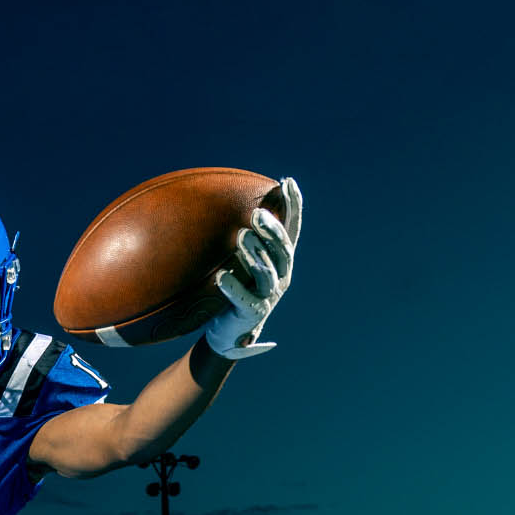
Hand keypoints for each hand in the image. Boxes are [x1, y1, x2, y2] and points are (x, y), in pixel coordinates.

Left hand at [203, 176, 301, 358]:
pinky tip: (221, 277)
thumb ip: (246, 237)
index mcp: (281, 261)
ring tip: (241, 236)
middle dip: (272, 231)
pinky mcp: (252, 313)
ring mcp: (268, 296)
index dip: (293, 207)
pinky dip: (233, 287)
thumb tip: (235, 202)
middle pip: (283, 251)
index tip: (287, 181)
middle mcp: (280, 276)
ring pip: (268, 273)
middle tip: (257, 213)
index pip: (292, 230)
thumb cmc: (236, 289)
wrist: (229, 332)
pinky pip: (244, 299)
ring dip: (255, 254)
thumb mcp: (242, 260)